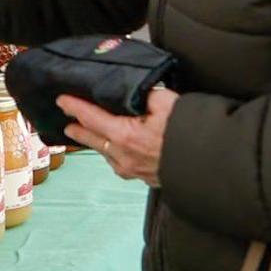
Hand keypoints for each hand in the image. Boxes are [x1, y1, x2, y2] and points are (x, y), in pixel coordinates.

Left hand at [59, 87, 177, 187]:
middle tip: (66, 123)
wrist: (209, 165)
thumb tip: (139, 92)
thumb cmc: (188, 133)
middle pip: (92, 139)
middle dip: (77, 130)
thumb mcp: (167, 102)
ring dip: (94, 143)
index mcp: (124, 134)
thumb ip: (147, 94)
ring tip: (87, 135)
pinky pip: (119, 165)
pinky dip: (111, 155)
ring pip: (105, 154)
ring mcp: (132, 169)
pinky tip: (114, 152)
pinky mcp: (143, 178)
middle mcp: (122, 155)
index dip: (74, 107)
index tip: (61, 100)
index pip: (90, 117)